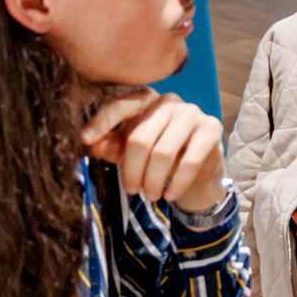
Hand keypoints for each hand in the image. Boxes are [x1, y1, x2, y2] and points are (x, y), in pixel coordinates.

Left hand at [80, 89, 227, 208]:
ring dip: (153, 180)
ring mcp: (192, 112)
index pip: (120, 107)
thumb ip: (111, 146)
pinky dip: (177, 183)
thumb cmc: (158, 154)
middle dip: (133, 170)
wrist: (198, 168)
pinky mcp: (211, 128)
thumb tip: (93, 145)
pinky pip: (190, 161)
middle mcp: (168, 100)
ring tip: (151, 196)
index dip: (102, 123)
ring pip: (163, 152)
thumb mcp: (129, 151)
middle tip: (131, 191)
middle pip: (140, 138)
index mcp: (145, 99)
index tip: (85, 140)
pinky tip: (171, 195)